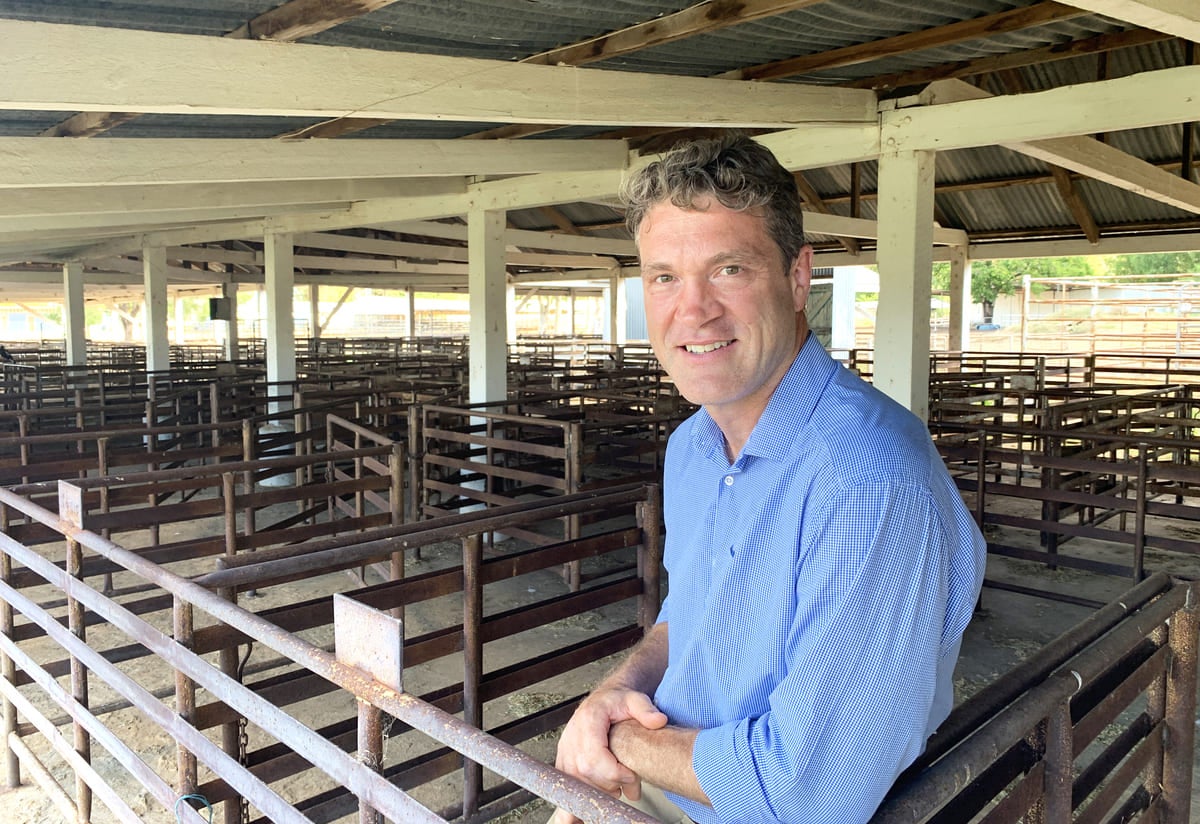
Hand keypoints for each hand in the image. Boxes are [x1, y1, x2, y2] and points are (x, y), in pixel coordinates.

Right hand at [550, 687, 667, 821]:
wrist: (603, 701)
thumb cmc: (616, 702)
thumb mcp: (634, 699)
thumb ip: (645, 709)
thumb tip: (658, 721)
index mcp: (587, 721)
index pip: (593, 758)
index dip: (613, 773)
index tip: (630, 775)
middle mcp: (572, 738)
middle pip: (586, 775)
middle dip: (610, 785)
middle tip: (630, 784)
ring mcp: (566, 752)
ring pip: (577, 784)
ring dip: (599, 792)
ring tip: (619, 787)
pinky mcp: (565, 763)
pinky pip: (567, 786)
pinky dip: (577, 800)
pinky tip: (578, 817)